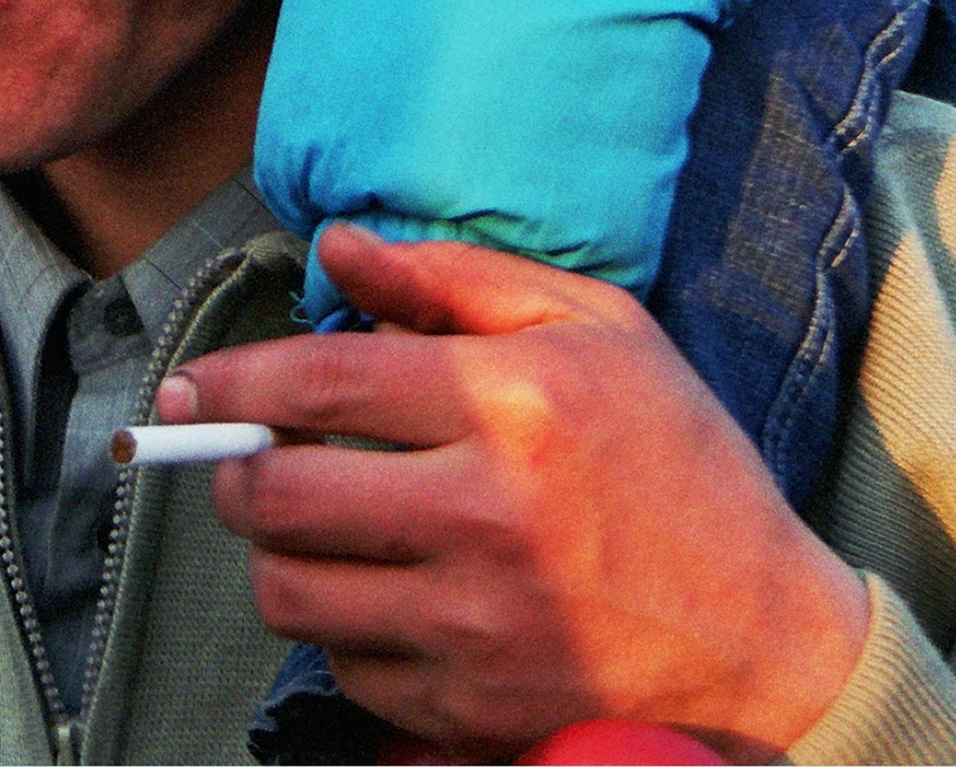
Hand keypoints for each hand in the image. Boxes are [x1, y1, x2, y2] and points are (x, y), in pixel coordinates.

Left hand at [160, 221, 869, 762]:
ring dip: (275, 550)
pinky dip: (340, 626)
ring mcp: (473, 625)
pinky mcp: (467, 707)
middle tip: (242, 452)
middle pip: (280, 495)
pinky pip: (342, 667)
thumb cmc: (678, 462)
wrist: (766, 638)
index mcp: (513, 405)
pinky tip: (383, 588)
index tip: (189, 380)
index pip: (323, 382)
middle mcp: (484, 517)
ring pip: (291, 591)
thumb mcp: (595, 329)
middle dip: (232, 467)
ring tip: (312, 519)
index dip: (233, 376)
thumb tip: (338, 247)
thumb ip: (457, 279)